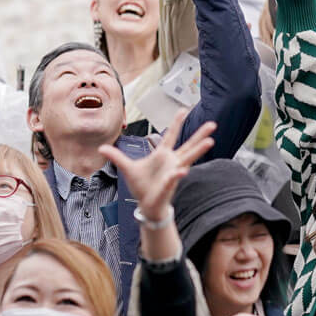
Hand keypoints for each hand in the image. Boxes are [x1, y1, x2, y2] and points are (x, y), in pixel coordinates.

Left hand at [99, 110, 214, 221]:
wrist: (147, 205)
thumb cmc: (142, 186)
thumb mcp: (127, 168)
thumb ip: (117, 156)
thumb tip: (102, 147)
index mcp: (162, 155)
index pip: (171, 135)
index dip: (176, 123)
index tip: (183, 110)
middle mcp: (172, 162)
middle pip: (188, 145)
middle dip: (200, 135)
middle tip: (213, 124)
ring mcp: (173, 172)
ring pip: (188, 158)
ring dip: (199, 150)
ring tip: (211, 141)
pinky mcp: (169, 184)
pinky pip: (173, 178)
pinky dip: (176, 174)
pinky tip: (182, 171)